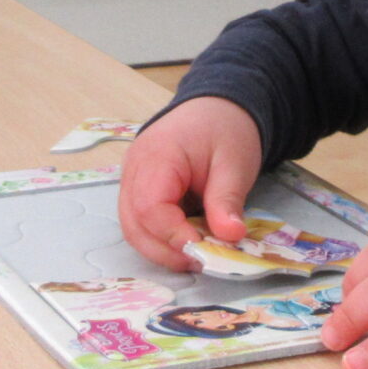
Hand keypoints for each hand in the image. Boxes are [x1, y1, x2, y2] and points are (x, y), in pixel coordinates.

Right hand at [118, 96, 262, 273]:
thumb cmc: (225, 129)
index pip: (150, 208)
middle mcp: (134, 170)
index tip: (204, 251)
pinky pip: (142, 223)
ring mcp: (132, 181)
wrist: (217, 107)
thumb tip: (230, 237)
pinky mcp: (140, 191)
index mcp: (156, 156)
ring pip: (134, 229)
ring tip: (199, 254)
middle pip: (134, 225)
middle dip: (166, 251)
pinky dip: (164, 239)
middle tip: (203, 261)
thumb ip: (227, 200)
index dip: (173, 236)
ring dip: (164, 249)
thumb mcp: (235, 163)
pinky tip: (190, 240)